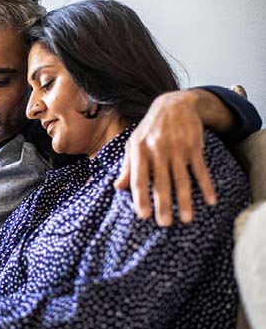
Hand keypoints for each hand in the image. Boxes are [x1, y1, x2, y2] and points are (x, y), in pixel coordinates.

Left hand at [115, 90, 216, 226]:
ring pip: (182, 179)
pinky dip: (206, 186)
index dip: (140, 197)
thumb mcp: (133, 144)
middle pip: (161, 182)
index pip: (138, 178)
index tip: (143, 216)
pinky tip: (211, 200)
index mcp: (139, 151)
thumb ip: (127, 166)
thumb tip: (118, 187)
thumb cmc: (149, 129)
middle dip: (163, 205)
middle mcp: (157, 150)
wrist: (174, 105)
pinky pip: (200, 170)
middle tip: (165, 224)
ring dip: (185, 200)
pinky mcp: (194, 147)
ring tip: (187, 219)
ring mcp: (177, 148)